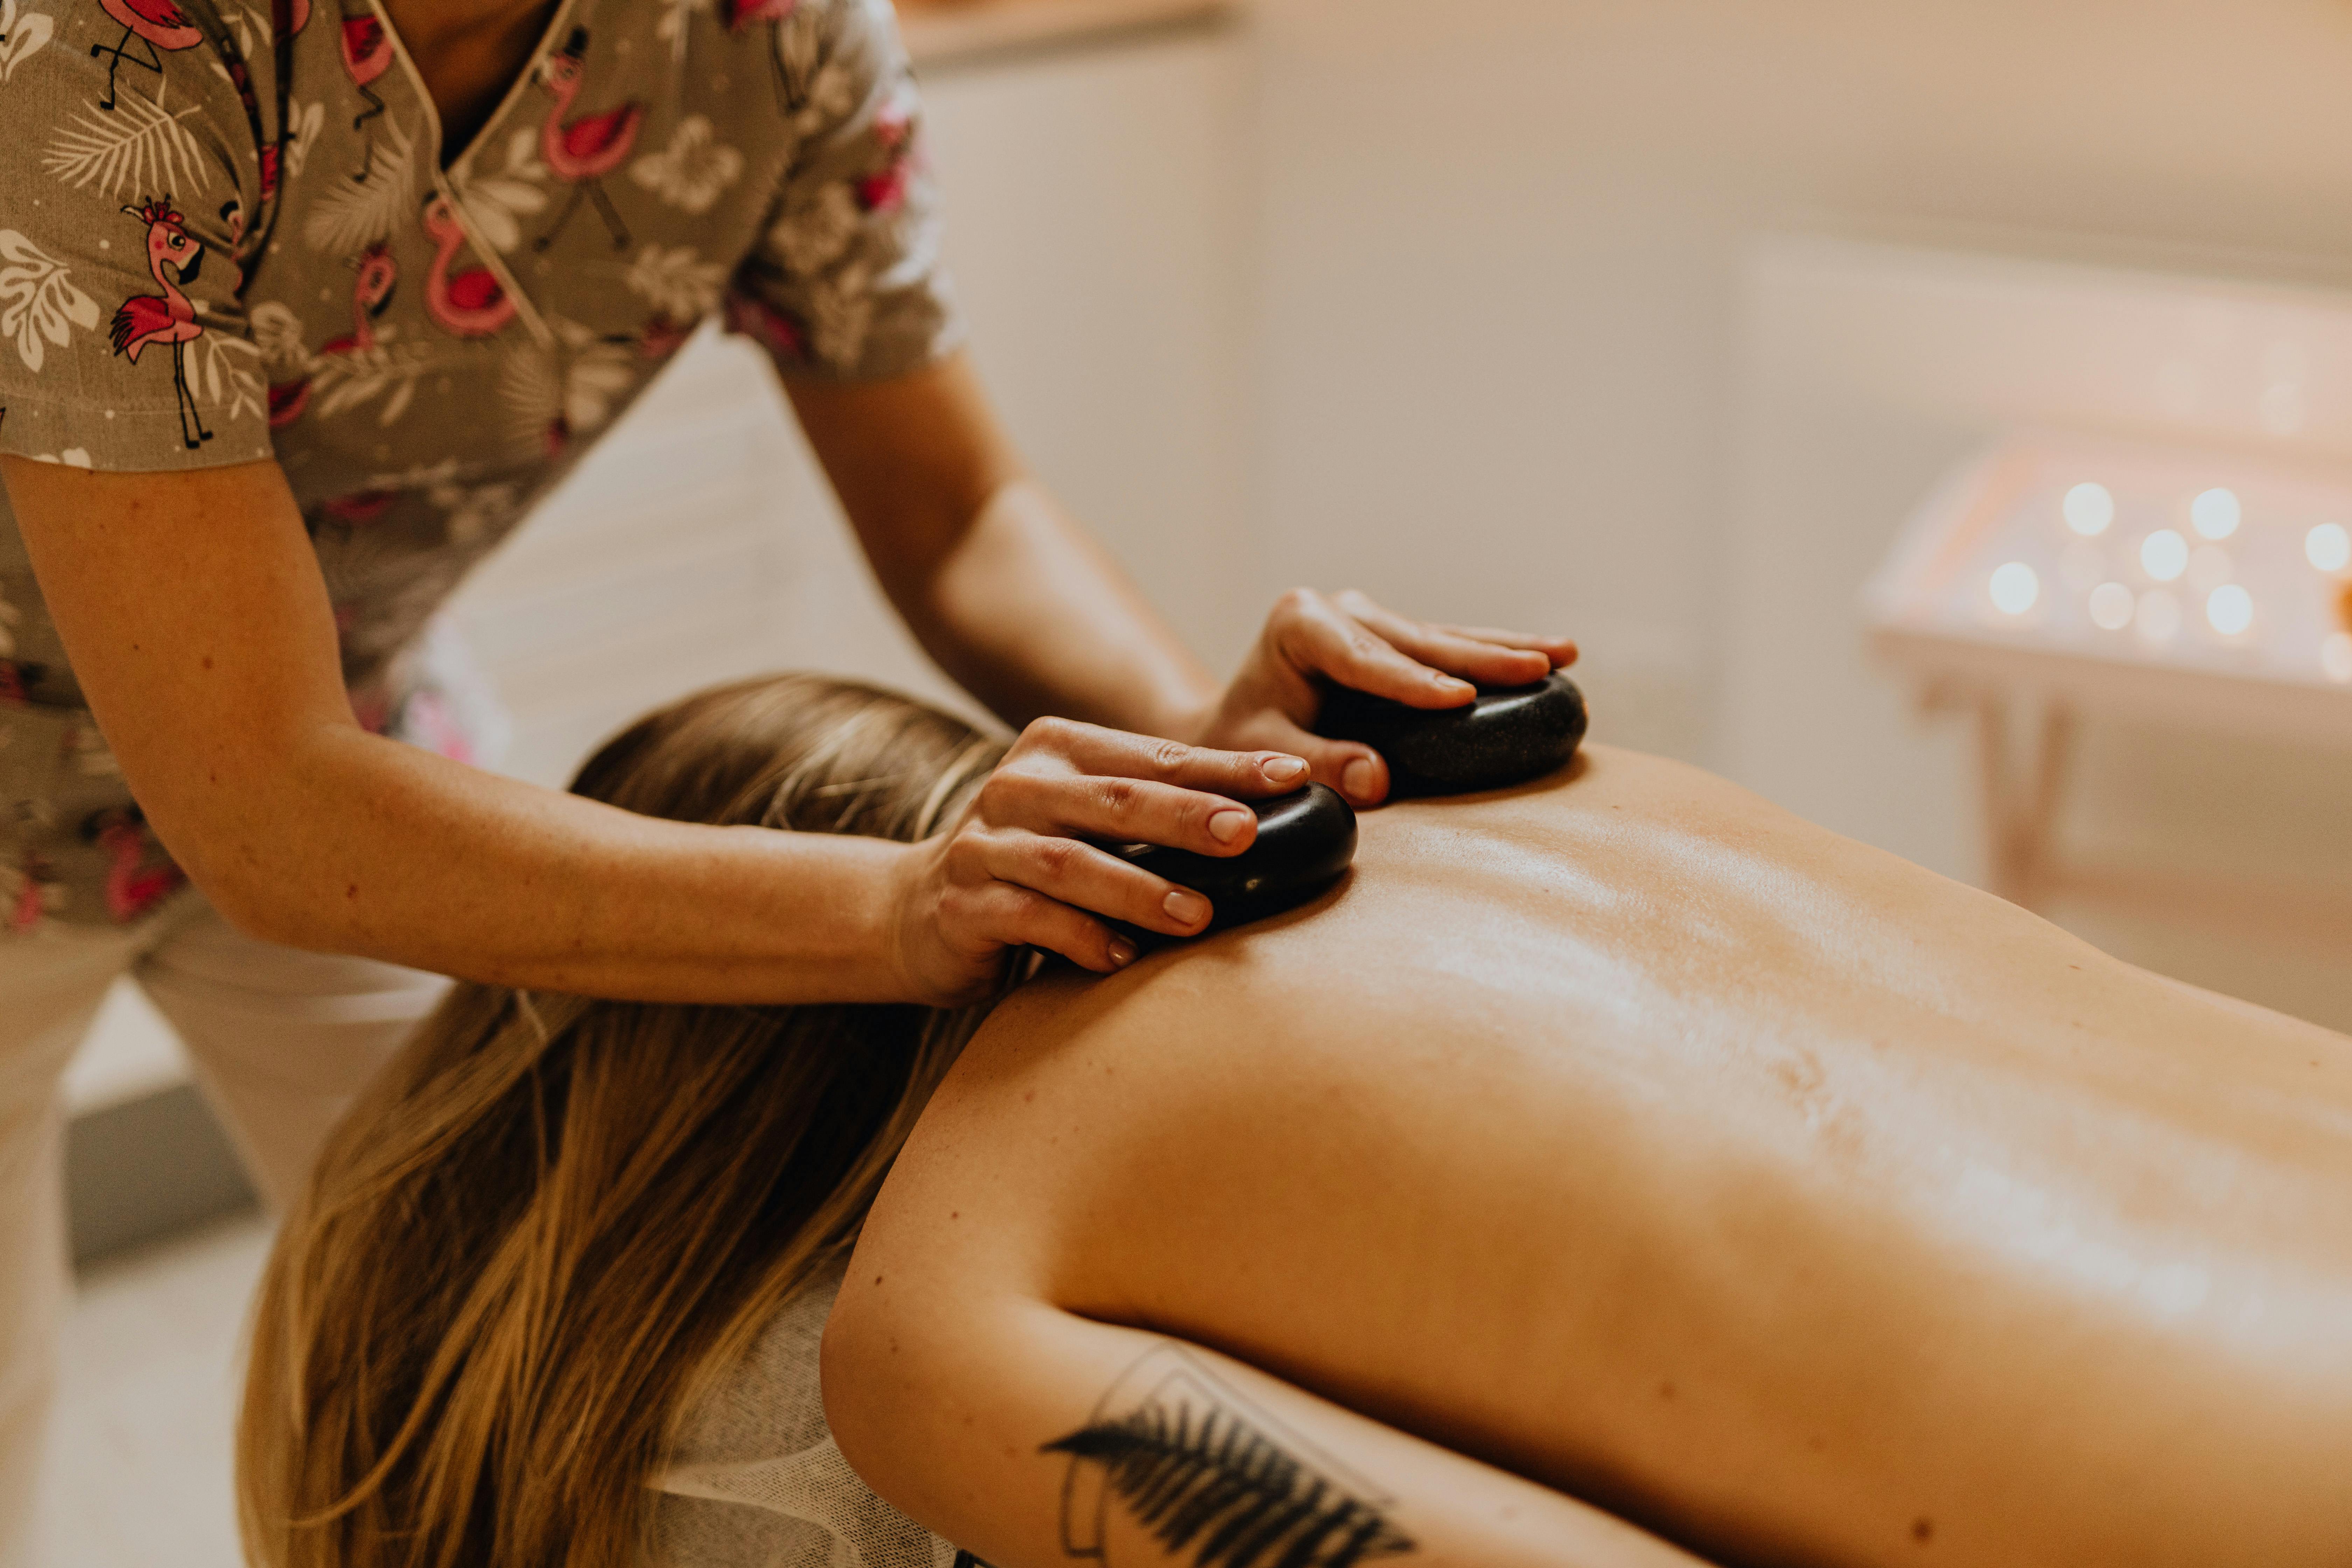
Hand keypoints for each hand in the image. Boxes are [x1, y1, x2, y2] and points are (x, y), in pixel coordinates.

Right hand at [887, 717, 1310, 1003]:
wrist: (913, 910)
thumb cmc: (1031, 863)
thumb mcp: (1087, 820)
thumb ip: (1153, 810)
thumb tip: (1269, 815)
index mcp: (1057, 749)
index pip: (1156, 758)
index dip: (1226, 767)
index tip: (1294, 778)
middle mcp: (1016, 786)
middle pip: (1116, 800)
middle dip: (1188, 816)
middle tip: (1249, 834)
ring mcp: (982, 845)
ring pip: (1072, 863)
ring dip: (1140, 890)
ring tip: (1201, 915)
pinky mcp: (962, 905)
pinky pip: (1029, 920)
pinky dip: (1080, 938)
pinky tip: (1123, 958)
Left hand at [1187, 589, 1576, 805]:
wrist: (1232, 725)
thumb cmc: (1241, 741)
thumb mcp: (1260, 755)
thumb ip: (1314, 764)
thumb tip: (1377, 778)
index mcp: (1299, 625)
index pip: (1364, 659)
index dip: (1413, 682)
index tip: (1460, 698)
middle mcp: (1339, 609)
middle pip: (1417, 641)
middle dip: (1481, 656)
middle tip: (1539, 666)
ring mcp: (1369, 617)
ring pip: (1444, 637)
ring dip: (1506, 648)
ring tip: (1564, 654)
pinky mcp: (1392, 635)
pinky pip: (1448, 647)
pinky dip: (1495, 653)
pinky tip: (1548, 656)